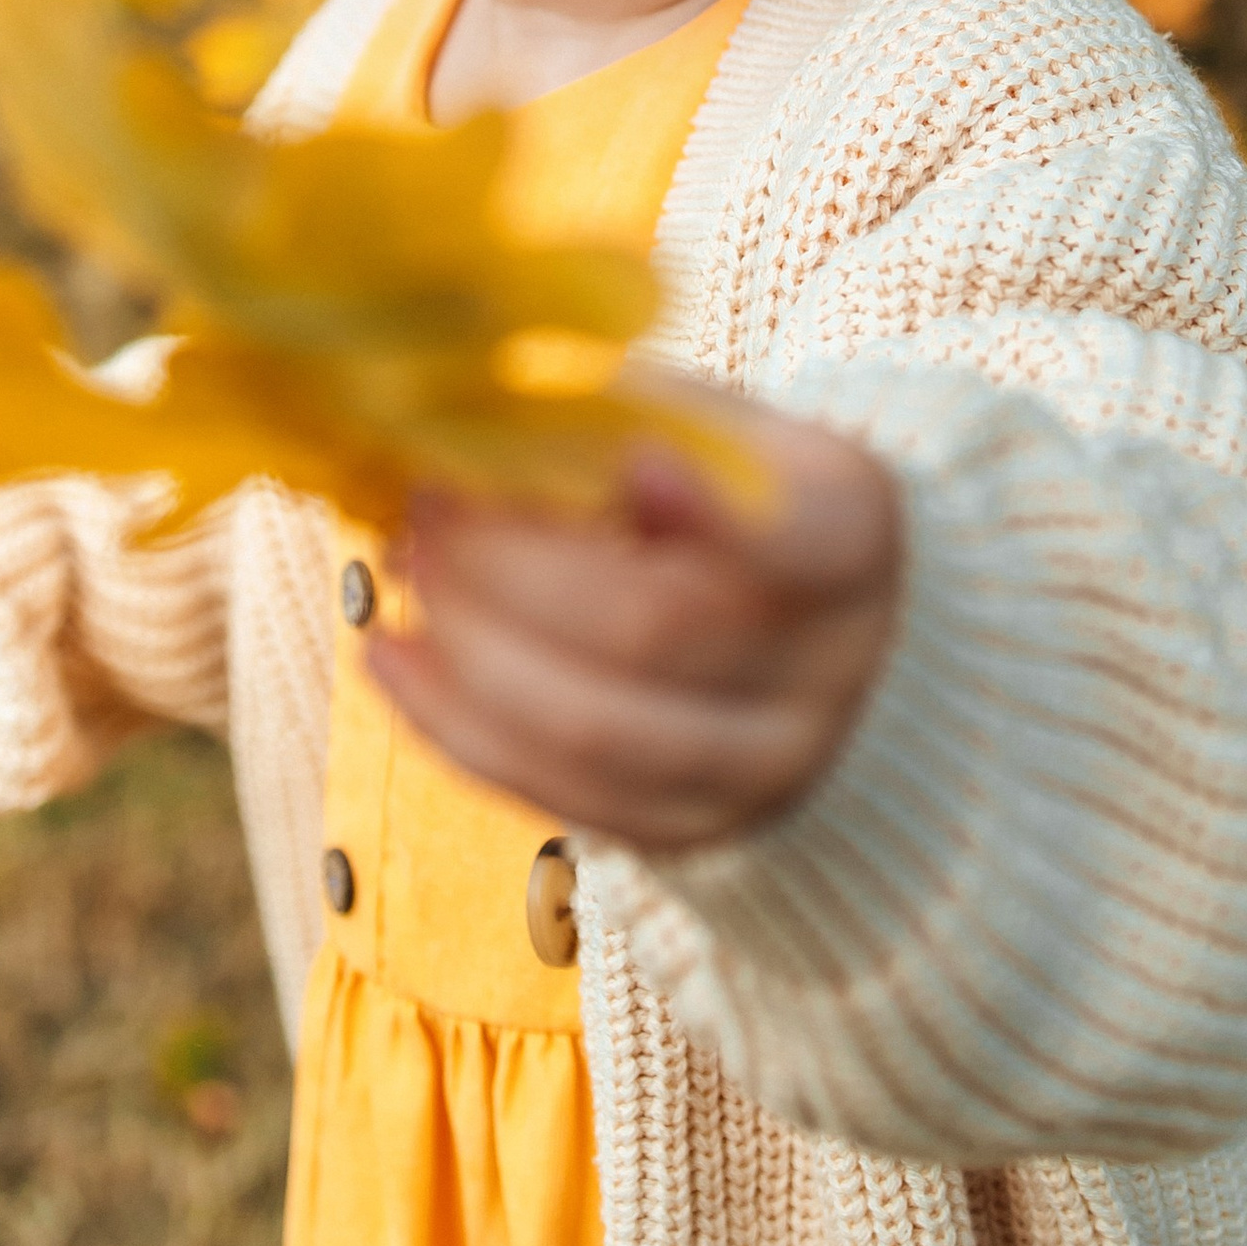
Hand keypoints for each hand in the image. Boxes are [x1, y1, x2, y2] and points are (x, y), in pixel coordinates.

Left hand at [374, 392, 900, 852]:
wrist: (817, 638)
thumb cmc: (739, 501)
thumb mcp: (725, 437)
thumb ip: (632, 425)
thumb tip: (482, 416)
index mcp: (854, 535)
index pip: (799, 538)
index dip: (715, 511)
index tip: (633, 465)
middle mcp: (832, 665)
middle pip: (653, 630)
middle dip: (512, 570)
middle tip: (428, 510)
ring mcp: (768, 764)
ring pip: (595, 733)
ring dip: (470, 654)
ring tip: (404, 575)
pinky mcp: (694, 829)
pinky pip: (560, 797)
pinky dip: (457, 729)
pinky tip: (392, 660)